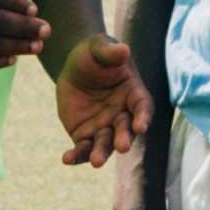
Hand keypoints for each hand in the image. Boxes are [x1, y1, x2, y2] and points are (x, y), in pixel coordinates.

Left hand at [55, 35, 151, 167]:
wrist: (74, 68)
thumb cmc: (94, 55)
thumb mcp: (99, 47)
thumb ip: (110, 51)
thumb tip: (123, 49)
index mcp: (133, 94)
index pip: (142, 107)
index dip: (143, 116)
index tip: (141, 126)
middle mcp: (123, 116)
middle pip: (126, 130)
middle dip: (124, 138)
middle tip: (122, 146)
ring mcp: (105, 128)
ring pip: (106, 145)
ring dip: (102, 153)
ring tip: (96, 161)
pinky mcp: (85, 136)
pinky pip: (82, 148)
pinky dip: (76, 156)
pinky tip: (67, 159)